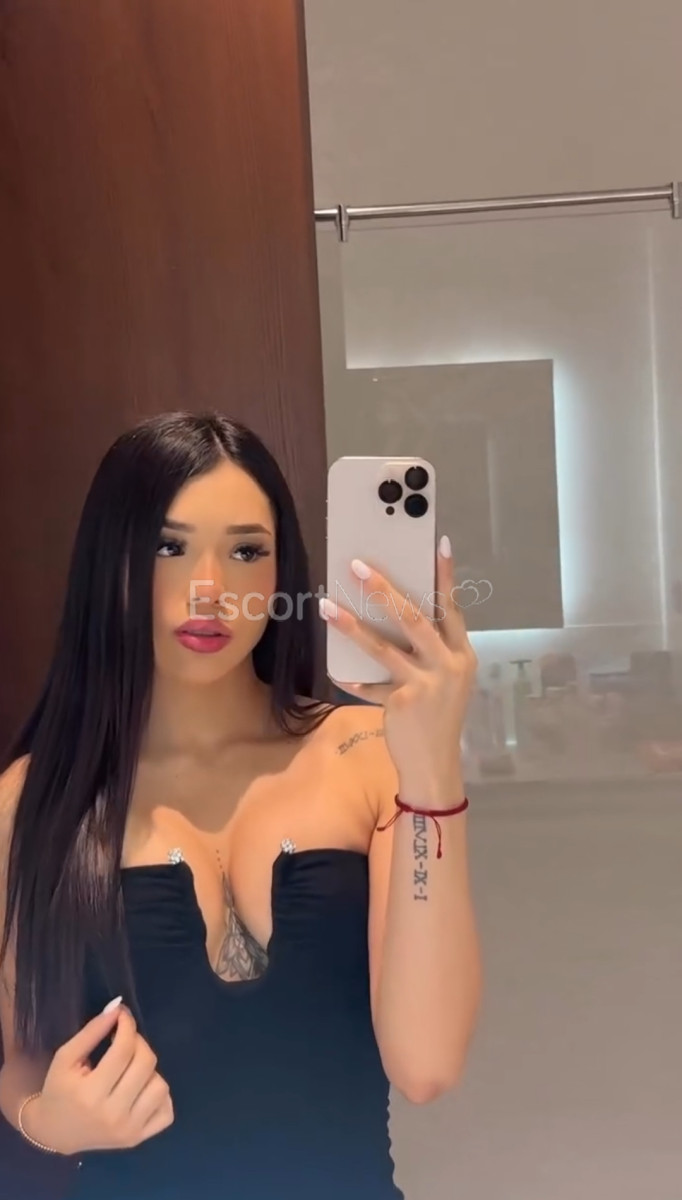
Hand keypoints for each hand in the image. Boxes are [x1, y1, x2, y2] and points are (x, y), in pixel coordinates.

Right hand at [22, 1001, 173, 1155]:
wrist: (56, 1133)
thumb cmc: (59, 1091)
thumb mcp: (66, 1058)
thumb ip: (92, 1031)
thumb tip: (118, 1007)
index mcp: (90, 1095)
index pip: (123, 1050)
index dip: (127, 1025)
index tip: (122, 1015)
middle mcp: (113, 1116)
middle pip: (145, 1064)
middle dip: (138, 1042)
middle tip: (125, 1040)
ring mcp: (129, 1131)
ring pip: (160, 1085)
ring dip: (148, 1070)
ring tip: (130, 1068)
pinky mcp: (139, 1139)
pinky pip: (167, 1111)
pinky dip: (159, 1095)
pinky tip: (141, 1089)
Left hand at [320, 536, 477, 802]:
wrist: (435, 765)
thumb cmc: (437, 718)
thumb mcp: (444, 682)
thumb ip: (428, 652)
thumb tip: (392, 616)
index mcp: (462, 655)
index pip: (452, 608)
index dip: (445, 577)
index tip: (438, 544)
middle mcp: (448, 665)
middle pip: (413, 618)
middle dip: (384, 590)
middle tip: (359, 566)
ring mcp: (426, 684)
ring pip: (383, 646)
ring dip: (352, 624)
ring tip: (326, 606)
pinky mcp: (402, 702)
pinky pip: (369, 683)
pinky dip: (353, 678)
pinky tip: (337, 671)